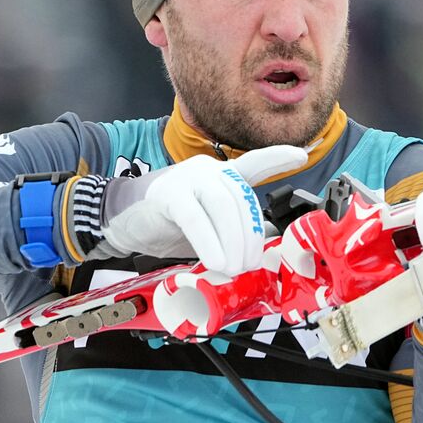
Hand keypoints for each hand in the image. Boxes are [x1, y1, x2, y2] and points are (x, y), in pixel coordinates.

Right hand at [100, 146, 306, 274]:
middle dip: (250, 236)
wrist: (121, 220)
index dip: (277, 157)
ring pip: (223, 206)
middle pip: (242, 199)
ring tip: (233, 268)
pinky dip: (208, 242)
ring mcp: (187, 178)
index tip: (300, 155)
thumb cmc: (168, 224)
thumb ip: (229, 234)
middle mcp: (208, 171)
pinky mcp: (167, 194)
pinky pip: (194, 218)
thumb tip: (253, 257)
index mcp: (221, 177)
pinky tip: (215, 261)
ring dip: (233, 241)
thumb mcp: (207, 228)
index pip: (254, 163)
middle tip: (249, 265)